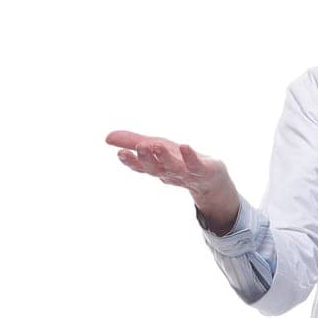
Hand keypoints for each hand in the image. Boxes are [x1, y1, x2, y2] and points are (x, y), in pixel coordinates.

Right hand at [105, 130, 239, 229]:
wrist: (211, 180)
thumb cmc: (180, 161)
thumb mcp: (155, 149)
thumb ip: (132, 142)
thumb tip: (106, 138)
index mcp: (156, 168)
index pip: (140, 166)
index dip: (131, 161)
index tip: (120, 153)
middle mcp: (169, 173)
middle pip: (155, 168)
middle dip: (147, 159)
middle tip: (139, 148)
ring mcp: (186, 173)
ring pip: (173, 167)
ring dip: (165, 157)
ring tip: (157, 145)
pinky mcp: (203, 170)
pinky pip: (195, 164)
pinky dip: (190, 156)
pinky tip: (185, 146)